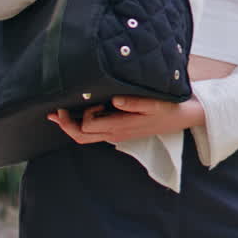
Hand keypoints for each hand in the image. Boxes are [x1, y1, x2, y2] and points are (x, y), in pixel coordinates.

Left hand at [47, 96, 205, 144]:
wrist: (183, 118)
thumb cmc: (168, 108)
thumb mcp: (154, 103)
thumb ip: (134, 103)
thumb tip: (114, 100)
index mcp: (119, 127)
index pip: (86, 126)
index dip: (79, 115)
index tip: (81, 101)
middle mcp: (114, 134)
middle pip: (80, 136)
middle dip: (65, 125)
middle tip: (54, 111)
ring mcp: (116, 135)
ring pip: (85, 137)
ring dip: (71, 126)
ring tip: (59, 113)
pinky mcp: (119, 131)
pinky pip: (94, 133)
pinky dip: (81, 125)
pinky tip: (77, 114)